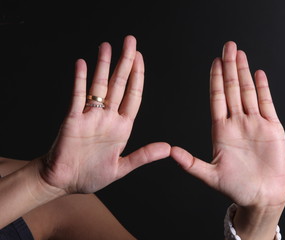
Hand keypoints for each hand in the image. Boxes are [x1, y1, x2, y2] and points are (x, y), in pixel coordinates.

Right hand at [40, 35, 169, 193]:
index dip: (138, 76)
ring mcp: (90, 117)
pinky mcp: (72, 121)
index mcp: (122, 127)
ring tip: (107, 46)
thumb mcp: (122, 167)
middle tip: (130, 41)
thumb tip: (168, 148)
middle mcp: (107, 117)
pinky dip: (80, 81)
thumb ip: (143, 156)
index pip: (133, 96)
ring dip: (103, 66)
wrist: (64, 182)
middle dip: (125, 62)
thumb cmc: (91, 176)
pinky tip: (83, 65)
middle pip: (118, 84)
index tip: (140, 58)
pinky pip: (77, 97)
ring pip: (99, 86)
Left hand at [171, 41, 284, 209]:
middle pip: (232, 89)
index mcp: (221, 130)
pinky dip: (263, 88)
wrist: (262, 197)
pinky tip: (259, 74)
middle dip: (230, 67)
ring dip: (244, 73)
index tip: (214, 62)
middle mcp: (237, 123)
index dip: (215, 79)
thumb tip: (170, 152)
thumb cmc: (235, 189)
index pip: (217, 98)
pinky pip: (267, 103)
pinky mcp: (272, 128)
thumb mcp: (210, 176)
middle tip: (228, 47)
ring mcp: (255, 123)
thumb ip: (191, 163)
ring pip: (248, 92)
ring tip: (241, 54)